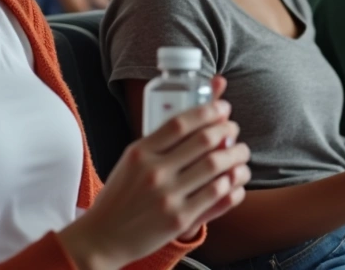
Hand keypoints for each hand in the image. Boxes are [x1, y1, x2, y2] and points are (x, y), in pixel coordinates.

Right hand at [60, 78, 250, 268]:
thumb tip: (193, 115)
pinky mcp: (180, 219)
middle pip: (204, 141)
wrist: (103, 237)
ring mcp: (168, 197)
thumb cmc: (121, 196)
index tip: (223, 107)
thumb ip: (160, 140)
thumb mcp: (132, 161)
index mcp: (140, 153)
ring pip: (216, 166)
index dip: (208, 111)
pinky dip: (233, 182)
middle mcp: (154, 172)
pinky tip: (236, 178)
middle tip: (234, 128)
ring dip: (236, 154)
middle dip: (228, 129)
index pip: (180, 123)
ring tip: (241, 151)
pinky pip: (218, 194)